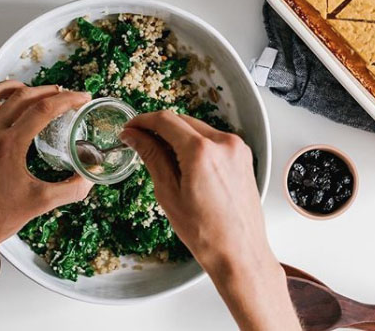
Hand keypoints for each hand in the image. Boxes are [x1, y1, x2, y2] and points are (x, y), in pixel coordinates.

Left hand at [0, 80, 92, 248]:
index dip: (67, 99)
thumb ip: (71, 189)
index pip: (43, 109)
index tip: (81, 97)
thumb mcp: (41, 203)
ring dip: (13, 87)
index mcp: (9, 145)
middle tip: (64, 95)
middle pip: (21, 97)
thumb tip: (90, 178)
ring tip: (30, 90)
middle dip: (47, 91)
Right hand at [119, 110, 267, 268]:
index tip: (131, 128)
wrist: (239, 253)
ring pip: (198, 129)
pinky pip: (213, 140)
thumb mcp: (168, 193)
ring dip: (178, 136)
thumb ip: (152, 157)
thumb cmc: (206, 233)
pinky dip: (196, 145)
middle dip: (159, 129)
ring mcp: (237, 149)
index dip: (142, 121)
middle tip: (140, 143)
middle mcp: (223, 143)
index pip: (165, 120)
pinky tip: (185, 165)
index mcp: (202, 152)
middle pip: (182, 121)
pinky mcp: (243, 157)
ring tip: (163, 159)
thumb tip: (134, 137)